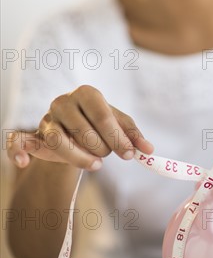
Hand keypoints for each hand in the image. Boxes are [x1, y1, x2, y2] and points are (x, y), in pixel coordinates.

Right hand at [6, 85, 153, 169]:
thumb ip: (134, 136)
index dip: (117, 139)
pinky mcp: (34, 135)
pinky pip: (18, 140)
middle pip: (83, 131)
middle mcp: (63, 101)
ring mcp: (46, 118)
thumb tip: (149, 150)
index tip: (129, 155)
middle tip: (108, 155)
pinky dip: (18, 151)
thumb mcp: (119, 126)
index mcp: (87, 93)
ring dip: (78, 158)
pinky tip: (23, 163)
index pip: (103, 117)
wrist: (75, 130)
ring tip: (96, 165)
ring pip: (58, 142)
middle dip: (101, 148)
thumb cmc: (100, 124)